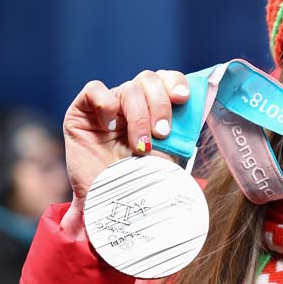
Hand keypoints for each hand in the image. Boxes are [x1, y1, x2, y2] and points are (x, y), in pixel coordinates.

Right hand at [62, 70, 189, 206]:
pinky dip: (106, 104)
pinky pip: (94, 89)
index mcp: (154, 107)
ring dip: (139, 117)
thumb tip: (201, 103)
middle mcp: (131, 102)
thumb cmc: (142, 179)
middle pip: (149, 79)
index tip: (182, 98)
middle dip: (160, 105)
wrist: (113, 204)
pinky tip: (109, 127)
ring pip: (129, 88)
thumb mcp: (169, 152)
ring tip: (140, 145)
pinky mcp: (81, 111)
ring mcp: (106, 106)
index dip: (175, 83)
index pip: (167, 79)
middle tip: (162, 133)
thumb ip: (181, 126)